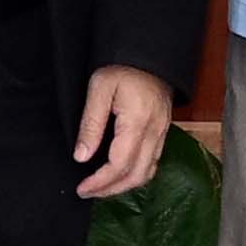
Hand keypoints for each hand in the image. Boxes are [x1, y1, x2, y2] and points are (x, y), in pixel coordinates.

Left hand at [71, 65, 174, 196]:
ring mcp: (162, 133)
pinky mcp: (163, 131)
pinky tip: (121, 174)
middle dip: (111, 190)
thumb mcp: (99, 89)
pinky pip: (153, 162)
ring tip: (102, 187)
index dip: (100, 182)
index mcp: (137, 123)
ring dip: (125, 185)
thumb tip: (81, 157)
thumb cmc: (123, 67)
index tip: (82, 188)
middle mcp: (154, 133)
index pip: (119, 165)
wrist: (150, 53)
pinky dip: (136, 174)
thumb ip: (91, 125)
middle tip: (88, 192)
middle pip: (136, 176)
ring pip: (148, 172)